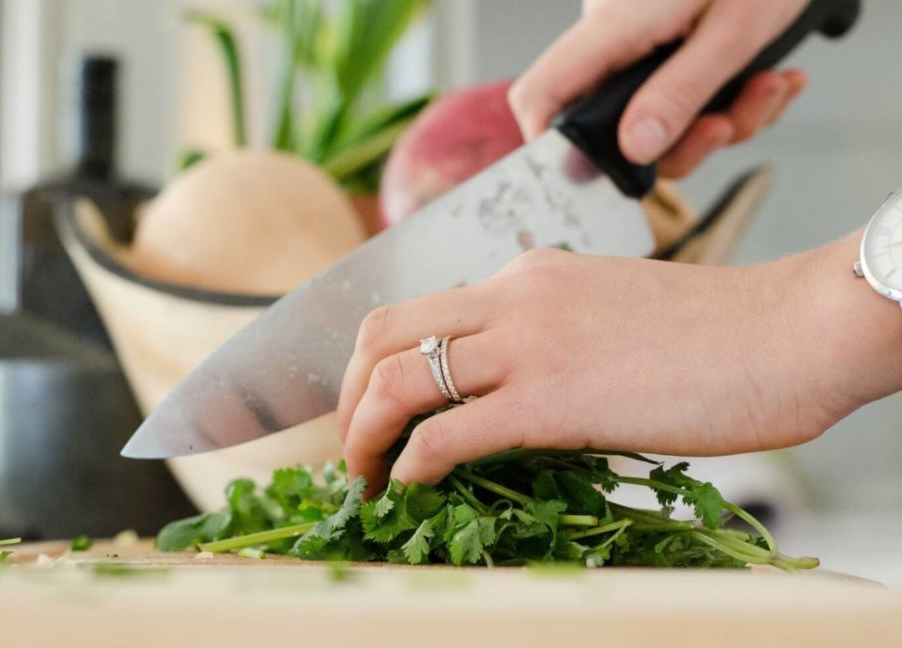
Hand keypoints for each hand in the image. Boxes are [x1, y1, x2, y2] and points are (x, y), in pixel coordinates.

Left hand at [337, 233, 901, 492]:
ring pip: (397, 380)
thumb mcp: (606, 310)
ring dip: (362, 436)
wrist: (788, 331)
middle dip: (346, 396)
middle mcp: (510, 298)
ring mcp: (527, 345)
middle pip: (381, 334)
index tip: (371, 409)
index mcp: (524, 276)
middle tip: (352, 447)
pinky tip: (410, 486)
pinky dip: (410, 465)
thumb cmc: (714, 333)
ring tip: (365, 478)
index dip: (372, 364)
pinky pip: (446, 434)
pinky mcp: (550, 400)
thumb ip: (548, 334)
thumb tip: (506, 389)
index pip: (415, 311)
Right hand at [509, 0, 809, 177]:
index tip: (594, 176)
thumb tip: (635, 149)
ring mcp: (641, 43)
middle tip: (728, 125)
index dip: (550, 145)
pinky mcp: (669, 45)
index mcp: (614, 26)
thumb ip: (681, 91)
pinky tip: (769, 77)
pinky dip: (732, 99)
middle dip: (683, 143)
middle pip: (614, 125)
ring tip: (770, 86)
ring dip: (723, 120)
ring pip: (659, 119)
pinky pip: (684, 96)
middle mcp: (616, 38)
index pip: (542, 94)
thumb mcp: (734, 30)